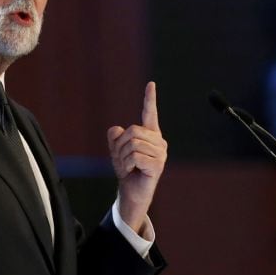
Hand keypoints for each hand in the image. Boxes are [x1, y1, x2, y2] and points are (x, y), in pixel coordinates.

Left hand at [107, 82, 167, 232]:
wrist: (131, 190)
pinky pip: (136, 156)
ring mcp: (160, 153)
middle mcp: (158, 142)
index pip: (150, 113)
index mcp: (150, 134)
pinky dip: (128, 164)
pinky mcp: (157, 165)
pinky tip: (133, 171)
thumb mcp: (116, 150)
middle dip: (121, 146)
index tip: (151, 84)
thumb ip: (115, 137)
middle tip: (122, 160)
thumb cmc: (127, 169)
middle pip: (133, 131)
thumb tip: (116, 130)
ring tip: (127, 166)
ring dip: (123, 157)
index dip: (150, 99)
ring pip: (133, 144)